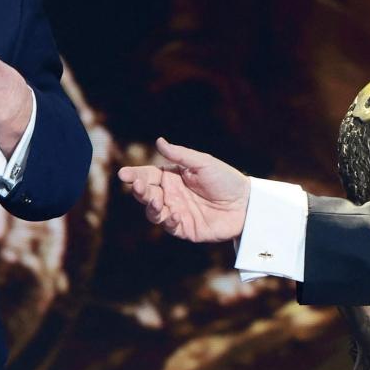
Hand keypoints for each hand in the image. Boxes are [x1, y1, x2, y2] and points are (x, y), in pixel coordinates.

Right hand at [117, 137, 249, 241]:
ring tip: (156, 201)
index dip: (134, 175)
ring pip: (154, 212)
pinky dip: (167, 221)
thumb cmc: (226, 180)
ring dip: (151, 207)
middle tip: (137, 186)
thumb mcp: (203, 163)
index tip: (123, 174)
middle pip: (147, 194)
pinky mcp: (185, 228)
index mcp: (173, 177)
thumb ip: (180, 155)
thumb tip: (159, 141)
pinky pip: (170, 226)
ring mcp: (177, 212)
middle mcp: (171, 195)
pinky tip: (172, 214)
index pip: (148, 175)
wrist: (246, 204)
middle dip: (139, 190)